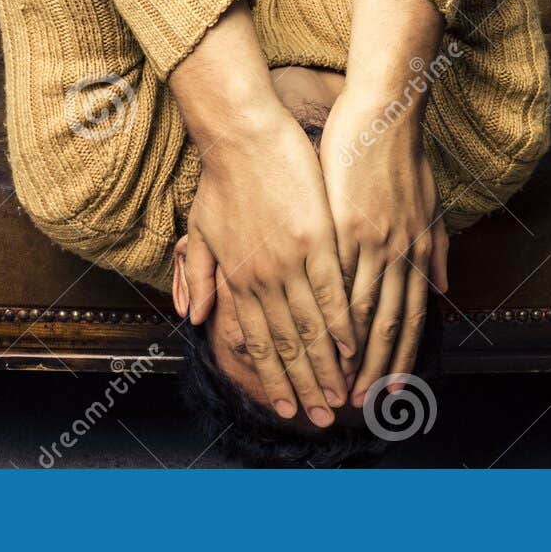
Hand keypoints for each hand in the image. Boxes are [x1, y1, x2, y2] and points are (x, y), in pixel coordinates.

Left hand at [184, 105, 355, 423]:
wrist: (241, 133)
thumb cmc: (221, 177)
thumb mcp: (200, 230)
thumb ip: (200, 276)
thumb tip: (197, 318)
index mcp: (237, 277)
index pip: (256, 341)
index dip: (272, 377)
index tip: (286, 406)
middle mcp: (262, 276)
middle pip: (286, 343)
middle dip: (303, 385)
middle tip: (320, 418)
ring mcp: (290, 257)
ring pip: (310, 324)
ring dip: (326, 365)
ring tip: (341, 395)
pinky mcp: (315, 235)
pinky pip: (332, 288)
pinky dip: (343, 321)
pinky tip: (353, 345)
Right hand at [323, 0, 449, 406]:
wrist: (385, 110)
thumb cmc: (403, 154)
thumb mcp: (430, 202)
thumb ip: (436, 246)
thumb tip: (444, 282)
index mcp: (417, 248)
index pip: (412, 315)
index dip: (402, 355)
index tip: (392, 389)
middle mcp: (401, 250)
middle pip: (390, 322)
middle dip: (377, 366)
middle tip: (363, 403)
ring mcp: (375, 238)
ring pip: (365, 306)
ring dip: (352, 348)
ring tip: (337, 378)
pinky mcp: (348, 221)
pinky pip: (341, 274)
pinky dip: (333, 307)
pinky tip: (320, 334)